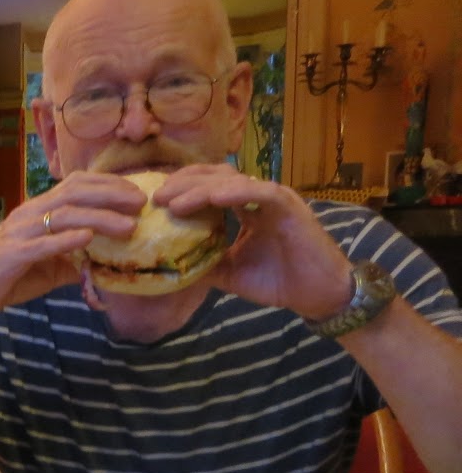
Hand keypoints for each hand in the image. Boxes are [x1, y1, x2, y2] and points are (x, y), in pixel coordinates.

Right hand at [0, 171, 146, 320]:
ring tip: (128, 227)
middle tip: (141, 203)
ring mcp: (19, 233)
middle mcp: (28, 214)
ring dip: (101, 218)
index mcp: (36, 211)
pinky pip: (43, 244)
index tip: (136, 194)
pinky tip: (88, 239)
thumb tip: (106, 266)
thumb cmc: (3, 279)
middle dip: (112, 195)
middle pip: (75, 192)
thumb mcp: (45, 269)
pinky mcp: (11, 255)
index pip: (75, 185)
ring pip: (65, 215)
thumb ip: (72, 262)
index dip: (107, 184)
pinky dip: (67, 239)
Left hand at [155, 165, 354, 319]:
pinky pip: (259, 192)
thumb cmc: (278, 281)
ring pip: (232, 181)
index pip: (209, 187)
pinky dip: (235, 192)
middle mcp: (257, 197)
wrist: (316, 295)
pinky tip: (212, 198)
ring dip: (200, 189)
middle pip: (215, 177)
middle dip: (184, 184)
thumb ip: (203, 262)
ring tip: (173, 201)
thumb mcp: (230, 272)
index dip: (182, 188)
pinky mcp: (289, 206)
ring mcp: (273, 198)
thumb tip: (167, 265)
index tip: (155, 201)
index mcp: (244, 208)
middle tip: (156, 197)